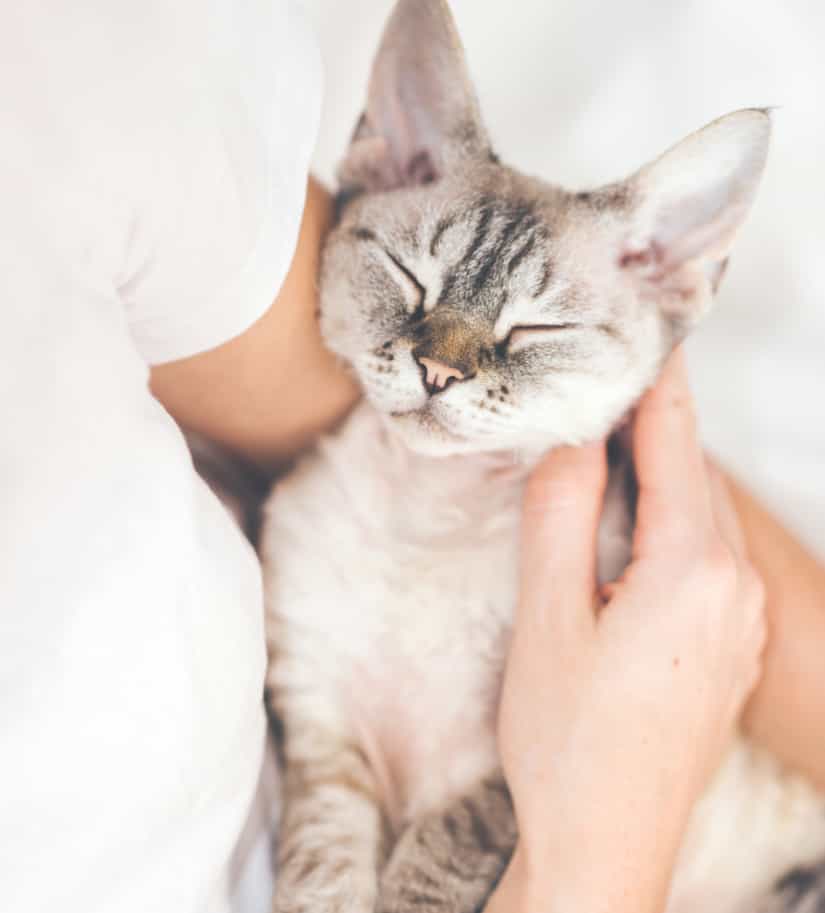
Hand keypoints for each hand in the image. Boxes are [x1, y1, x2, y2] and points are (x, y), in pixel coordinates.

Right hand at [489, 349, 765, 912]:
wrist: (606, 844)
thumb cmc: (566, 738)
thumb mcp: (546, 617)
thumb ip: (559, 514)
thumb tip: (573, 438)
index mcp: (691, 571)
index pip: (674, 446)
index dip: (656, 386)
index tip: (645, 335)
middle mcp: (735, 590)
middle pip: (694, 477)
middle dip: (656, 427)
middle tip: (610, 383)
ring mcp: (741, 624)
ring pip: (703, 518)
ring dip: (664, 475)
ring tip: (616, 442)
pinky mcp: (730, 651)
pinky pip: (709, 560)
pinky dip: (674, 523)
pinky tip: (636, 528)